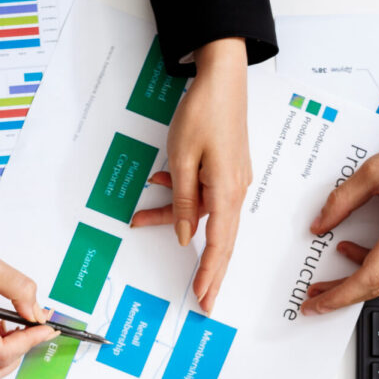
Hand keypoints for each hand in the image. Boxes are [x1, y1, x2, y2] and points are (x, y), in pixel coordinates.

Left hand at [131, 37, 249, 312]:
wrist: (223, 76)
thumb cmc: (203, 113)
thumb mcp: (182, 160)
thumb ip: (183, 202)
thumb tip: (185, 235)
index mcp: (226, 192)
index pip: (219, 244)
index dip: (209, 273)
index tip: (201, 295)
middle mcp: (235, 191)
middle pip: (222, 242)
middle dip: (210, 272)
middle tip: (204, 301)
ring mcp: (233, 181)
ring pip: (207, 216)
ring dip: (177, 221)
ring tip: (143, 221)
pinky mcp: (226, 171)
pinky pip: (205, 196)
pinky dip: (183, 197)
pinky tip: (159, 186)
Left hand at [303, 109, 378, 313]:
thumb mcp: (377, 169)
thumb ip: (342, 200)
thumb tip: (320, 224)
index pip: (370, 278)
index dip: (339, 295)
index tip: (317, 303)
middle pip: (378, 286)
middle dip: (342, 294)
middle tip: (316, 296)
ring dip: (358, 278)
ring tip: (332, 269)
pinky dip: (376, 263)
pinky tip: (357, 249)